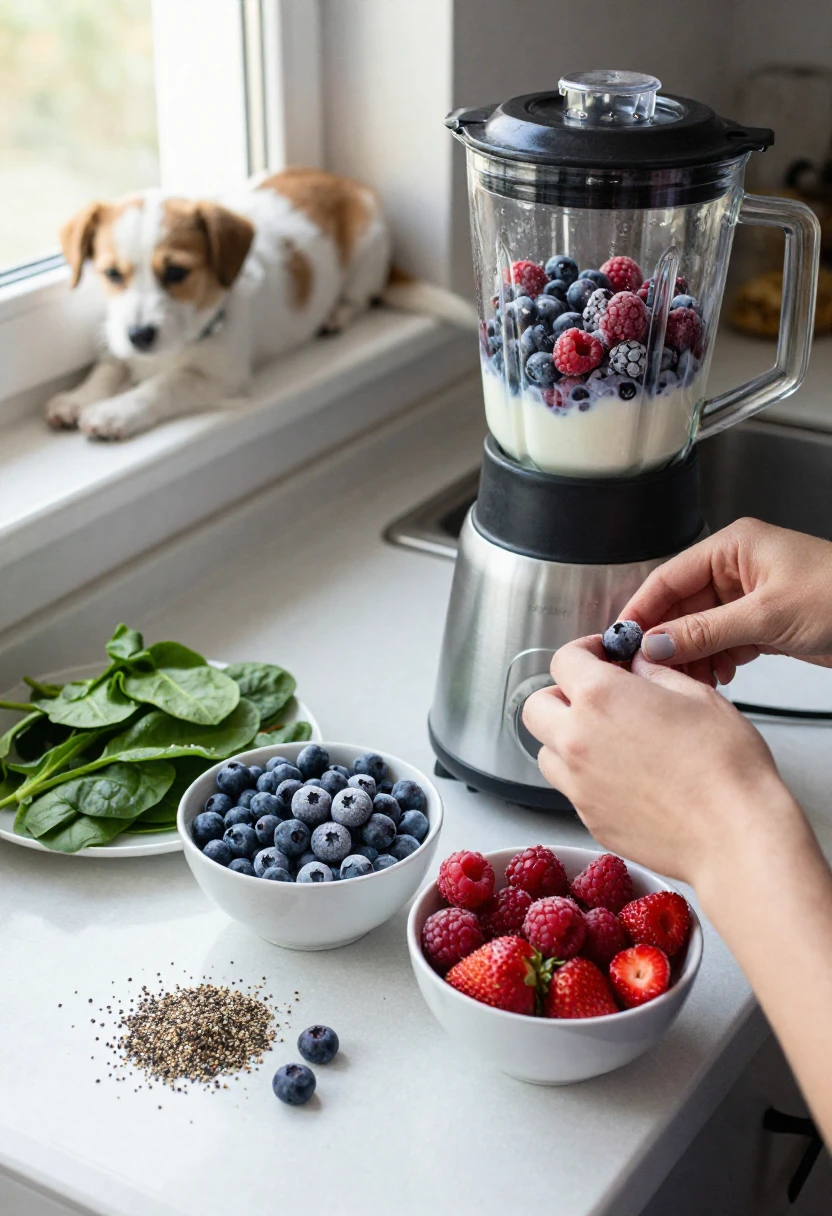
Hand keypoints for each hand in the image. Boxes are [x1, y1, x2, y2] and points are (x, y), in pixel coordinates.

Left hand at [522, 636, 799, 886]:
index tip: (602, 657)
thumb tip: (638, 665)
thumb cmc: (726, 768)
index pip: (563, 660)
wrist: (735, 837)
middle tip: (596, 697)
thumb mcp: (697, 695)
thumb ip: (655, 672)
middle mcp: (577, 740)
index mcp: (599, 698)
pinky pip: (570, 790)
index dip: (584, 652)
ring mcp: (578, 786)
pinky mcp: (589, 820)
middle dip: (561, 695)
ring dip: (565, 740)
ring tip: (607, 741)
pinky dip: (585, 778)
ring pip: (546, 752)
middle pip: (536, 707)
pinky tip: (624, 777)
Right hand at [619, 518, 831, 686]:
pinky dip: (716, 661)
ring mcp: (751, 597)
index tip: (621, 640)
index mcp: (733, 548)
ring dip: (692, 656)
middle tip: (650, 671)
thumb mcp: (766, 616)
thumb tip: (657, 645)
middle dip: (668, 641)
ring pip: (701, 629)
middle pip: (682, 606)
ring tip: (687, 681)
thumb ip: (705, 632)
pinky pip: (724, 642)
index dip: (642, 610)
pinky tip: (717, 678)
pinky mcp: (764, 623)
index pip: (669, 578)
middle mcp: (738, 569)